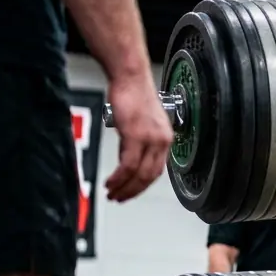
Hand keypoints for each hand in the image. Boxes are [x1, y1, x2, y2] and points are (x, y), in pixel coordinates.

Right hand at [105, 73, 172, 201]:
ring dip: (124, 187)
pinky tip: (111, 182)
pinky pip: (128, 164)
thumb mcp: (139, 124)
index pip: (157, 170)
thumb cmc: (132, 96)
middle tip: (119, 198)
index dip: (143, 185)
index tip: (131, 193)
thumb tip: (126, 162)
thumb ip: (135, 144)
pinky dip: (119, 177)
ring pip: (139, 173)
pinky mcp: (136, 135)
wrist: (130, 77)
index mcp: (165, 139)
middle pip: (150, 176)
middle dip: (133, 191)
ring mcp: (150, 139)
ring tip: (112, 193)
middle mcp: (162, 141)